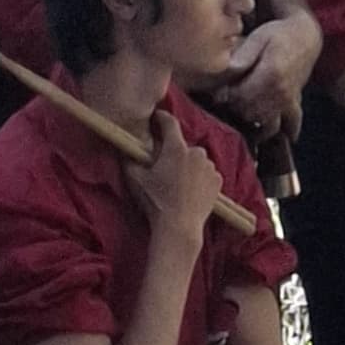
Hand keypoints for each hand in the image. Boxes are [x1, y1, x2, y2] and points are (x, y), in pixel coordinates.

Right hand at [130, 108, 226, 246]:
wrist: (179, 226)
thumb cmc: (156, 202)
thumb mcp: (136, 179)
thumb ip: (130, 160)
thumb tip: (127, 150)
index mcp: (176, 148)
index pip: (170, 124)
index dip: (162, 118)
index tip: (157, 117)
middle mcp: (197, 153)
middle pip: (183, 146)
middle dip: (173, 152)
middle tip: (164, 167)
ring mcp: (210, 167)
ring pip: (196, 160)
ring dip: (188, 166)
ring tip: (177, 184)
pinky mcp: (218, 180)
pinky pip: (206, 173)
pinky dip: (199, 177)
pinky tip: (189, 191)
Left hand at [221, 10, 319, 119]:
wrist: (305, 37)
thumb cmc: (278, 35)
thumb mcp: (258, 38)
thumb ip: (243, 55)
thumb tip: (228, 70)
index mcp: (271, 73)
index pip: (239, 96)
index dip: (225, 95)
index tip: (221, 88)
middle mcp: (282, 90)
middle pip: (248, 110)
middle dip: (234, 106)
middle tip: (229, 94)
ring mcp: (289, 99)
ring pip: (262, 120)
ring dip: (249, 116)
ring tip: (242, 103)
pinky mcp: (294, 103)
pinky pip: (289, 123)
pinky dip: (274, 127)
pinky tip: (264, 127)